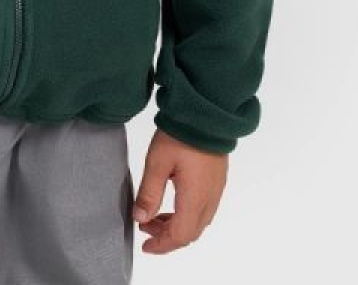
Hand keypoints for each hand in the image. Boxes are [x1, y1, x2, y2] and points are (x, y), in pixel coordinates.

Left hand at [132, 129, 228, 254]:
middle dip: (168, 237)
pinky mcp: (217, 179)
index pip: (180, 235)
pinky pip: (204, 208)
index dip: (162, 245)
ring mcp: (216, 189)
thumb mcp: (158, 162)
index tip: (146, 246)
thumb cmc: (182, 134)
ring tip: (155, 216)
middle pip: (191, 232)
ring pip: (198, 221)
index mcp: (195, 198)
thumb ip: (149, 192)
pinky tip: (174, 203)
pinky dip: (187, 214)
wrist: (207, 111)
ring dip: (177, 225)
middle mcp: (210, 198)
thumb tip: (140, 217)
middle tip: (146, 229)